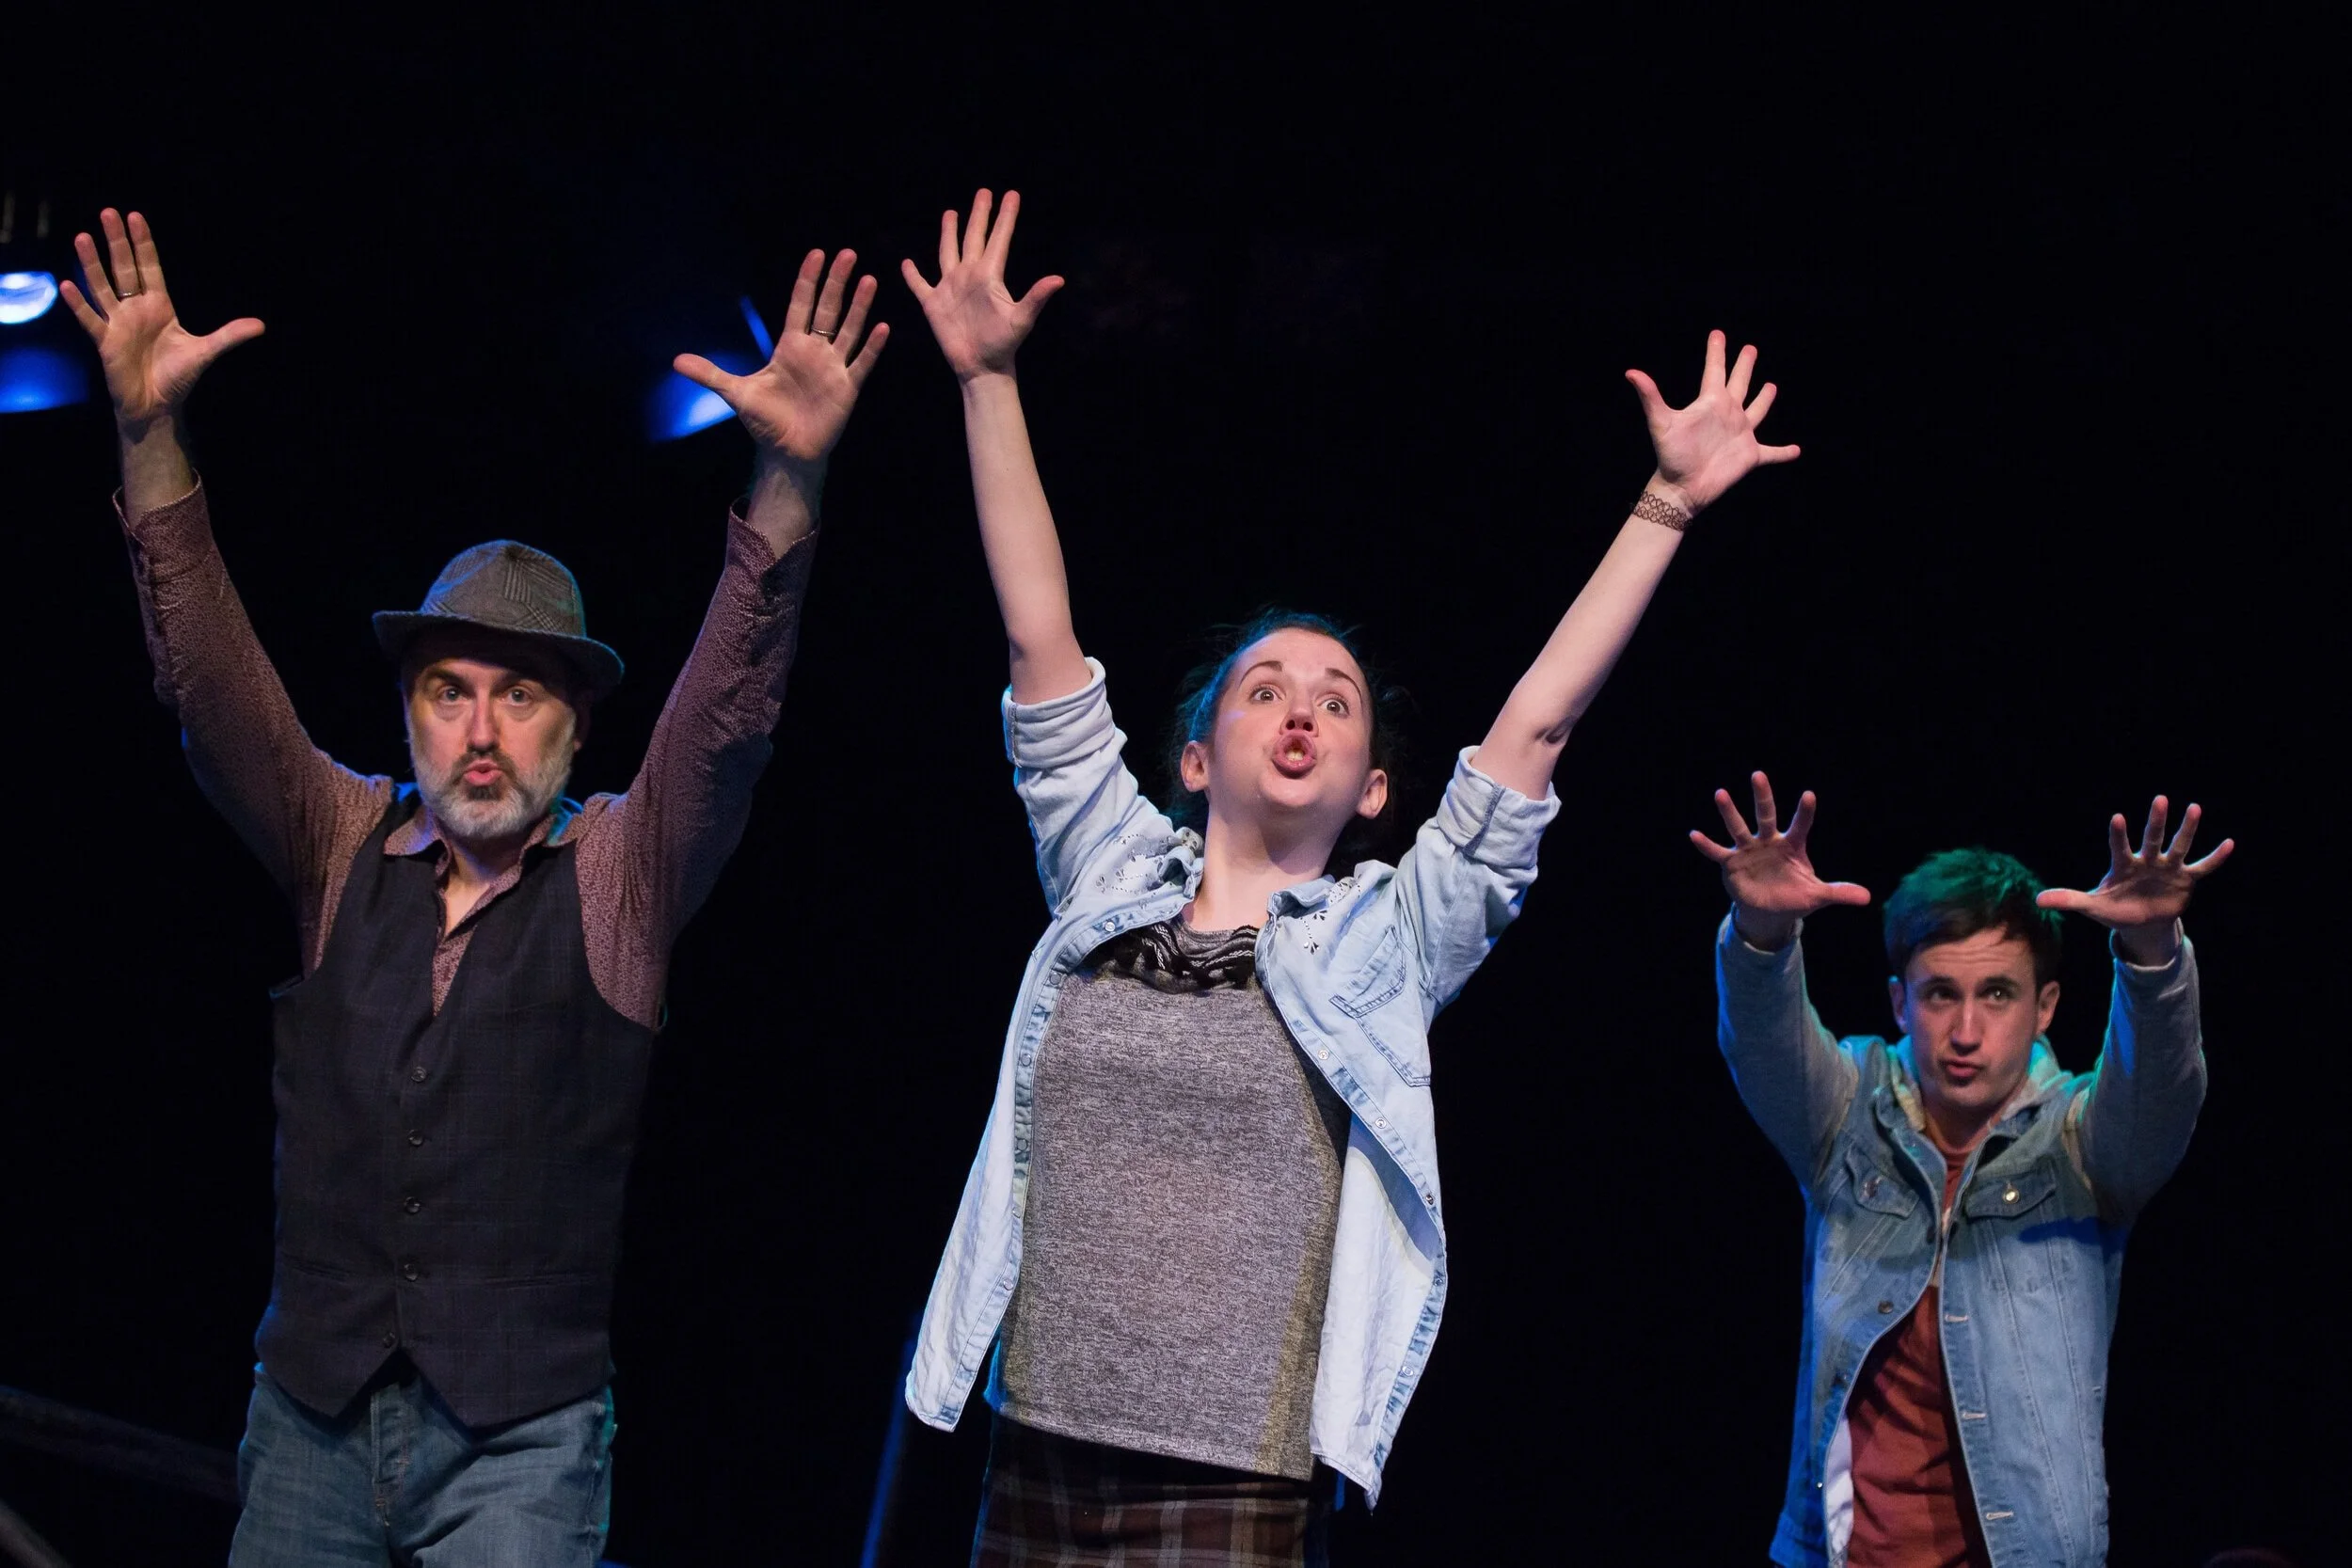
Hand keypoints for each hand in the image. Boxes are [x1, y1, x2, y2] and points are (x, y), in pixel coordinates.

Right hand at [61, 209, 264, 431]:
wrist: (157, 405)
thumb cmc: (177, 377)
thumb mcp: (206, 352)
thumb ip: (229, 336)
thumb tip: (261, 325)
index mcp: (159, 306)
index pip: (149, 267)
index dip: (143, 243)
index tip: (135, 217)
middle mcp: (136, 310)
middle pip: (123, 268)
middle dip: (117, 242)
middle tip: (108, 212)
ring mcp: (118, 324)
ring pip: (101, 287)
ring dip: (91, 264)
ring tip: (82, 237)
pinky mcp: (105, 342)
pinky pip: (89, 319)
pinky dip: (79, 304)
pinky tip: (67, 285)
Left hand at [674, 249, 886, 465]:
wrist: (788, 453)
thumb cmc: (765, 422)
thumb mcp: (736, 393)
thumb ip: (710, 374)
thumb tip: (676, 361)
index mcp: (789, 348)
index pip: (800, 306)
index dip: (807, 280)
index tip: (817, 254)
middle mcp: (814, 352)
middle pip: (828, 310)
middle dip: (837, 282)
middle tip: (847, 253)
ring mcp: (833, 369)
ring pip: (849, 330)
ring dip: (859, 306)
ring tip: (869, 280)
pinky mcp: (847, 389)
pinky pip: (862, 363)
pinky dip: (871, 347)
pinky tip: (882, 327)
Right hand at [900, 189, 1063, 381]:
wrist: (981, 367)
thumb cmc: (1003, 345)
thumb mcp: (1021, 320)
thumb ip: (1036, 298)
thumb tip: (1059, 279)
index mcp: (989, 276)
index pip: (998, 239)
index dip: (1005, 217)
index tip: (1011, 194)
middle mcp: (970, 276)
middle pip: (974, 237)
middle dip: (979, 215)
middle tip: (984, 192)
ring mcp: (951, 288)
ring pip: (948, 252)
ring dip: (949, 233)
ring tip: (950, 213)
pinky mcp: (933, 304)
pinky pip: (919, 285)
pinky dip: (912, 274)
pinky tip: (907, 263)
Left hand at [1626, 331, 1797, 514]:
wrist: (1683, 488)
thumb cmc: (1671, 455)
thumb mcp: (1661, 423)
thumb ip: (1650, 397)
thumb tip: (1630, 372)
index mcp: (1710, 403)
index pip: (1714, 371)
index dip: (1716, 353)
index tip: (1718, 333)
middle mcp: (1728, 414)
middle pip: (1739, 384)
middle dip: (1744, 366)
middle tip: (1750, 348)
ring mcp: (1741, 434)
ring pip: (1757, 411)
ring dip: (1765, 400)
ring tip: (1771, 386)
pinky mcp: (1750, 455)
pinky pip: (1772, 452)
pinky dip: (1784, 452)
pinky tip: (1796, 450)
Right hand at [1691, 771, 1870, 948]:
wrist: (1769, 910)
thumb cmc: (1795, 896)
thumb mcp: (1816, 895)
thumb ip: (1838, 892)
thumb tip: (1867, 898)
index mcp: (1792, 846)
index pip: (1800, 825)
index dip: (1804, 812)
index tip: (1808, 796)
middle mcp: (1769, 842)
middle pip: (1766, 815)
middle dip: (1763, 796)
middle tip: (1758, 775)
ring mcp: (1749, 850)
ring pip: (1738, 827)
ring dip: (1729, 812)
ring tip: (1721, 793)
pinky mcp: (1732, 863)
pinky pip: (1717, 852)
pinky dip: (1706, 845)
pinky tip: (1694, 834)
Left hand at [2036, 797, 2231, 961]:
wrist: (2140, 922)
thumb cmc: (2114, 909)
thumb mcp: (2092, 907)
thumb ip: (2069, 900)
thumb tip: (2038, 899)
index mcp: (2122, 866)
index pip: (2119, 847)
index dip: (2118, 834)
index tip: (2118, 817)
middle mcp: (2146, 861)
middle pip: (2152, 838)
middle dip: (2156, 821)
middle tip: (2161, 799)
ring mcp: (2167, 869)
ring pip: (2178, 846)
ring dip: (2187, 829)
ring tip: (2194, 808)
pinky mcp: (2185, 879)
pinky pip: (2203, 867)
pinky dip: (2215, 858)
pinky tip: (2229, 843)